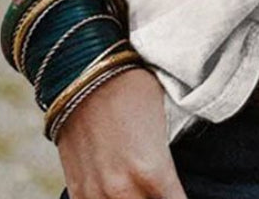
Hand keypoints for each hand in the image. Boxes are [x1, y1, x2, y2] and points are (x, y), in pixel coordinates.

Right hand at [57, 65, 187, 198]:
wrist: (83, 73)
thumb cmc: (131, 88)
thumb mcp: (165, 118)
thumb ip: (170, 156)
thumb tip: (175, 176)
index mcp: (153, 172)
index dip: (182, 198)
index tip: (181, 190)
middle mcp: (124, 191)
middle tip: (162, 188)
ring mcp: (97, 194)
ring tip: (140, 188)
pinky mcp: (77, 190)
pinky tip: (118, 191)